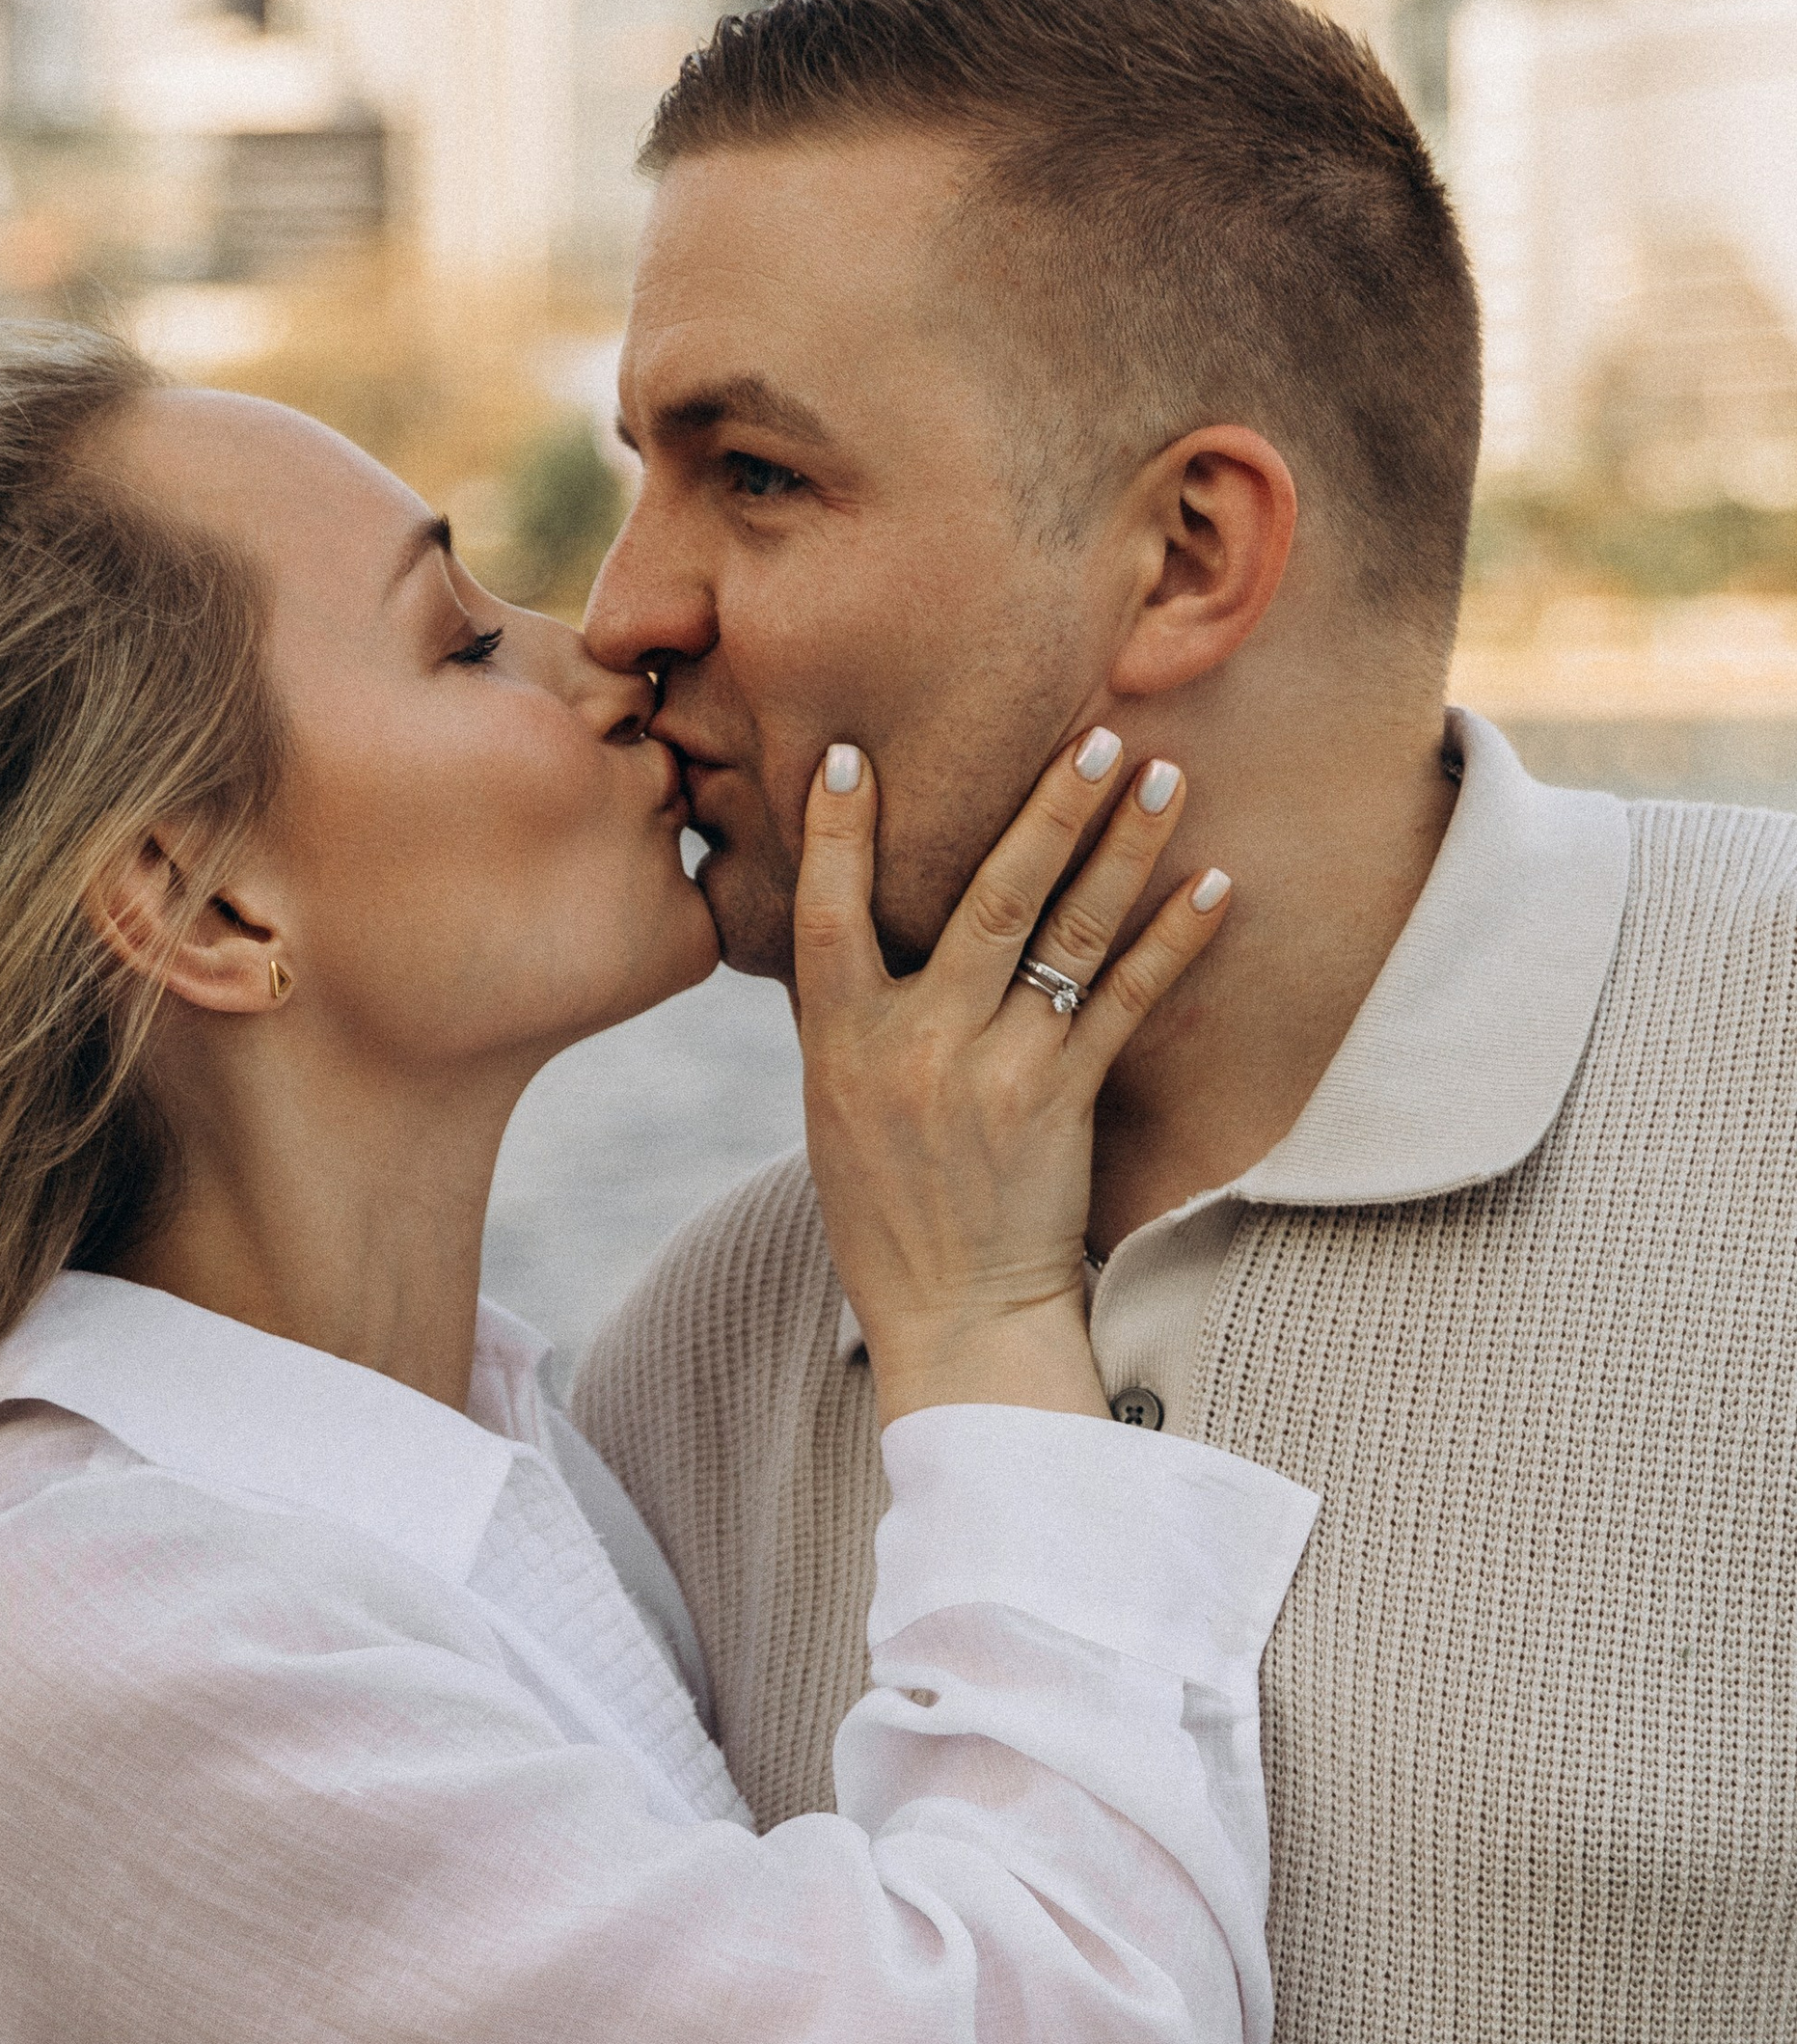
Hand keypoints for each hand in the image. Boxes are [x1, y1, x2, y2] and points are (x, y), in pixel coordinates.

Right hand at [794, 731, 1229, 1423]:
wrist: (952, 1313)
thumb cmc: (886, 1203)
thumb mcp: (831, 1102)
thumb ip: (845, 1010)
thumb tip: (841, 915)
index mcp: (841, 1042)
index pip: (829, 915)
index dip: (836, 835)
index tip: (849, 753)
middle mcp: (916, 1046)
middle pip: (986, 899)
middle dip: (1045, 808)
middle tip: (1094, 730)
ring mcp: (996, 1073)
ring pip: (1067, 937)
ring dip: (1122, 848)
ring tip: (1161, 772)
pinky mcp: (1063, 1103)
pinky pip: (1127, 1005)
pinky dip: (1174, 940)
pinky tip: (1214, 883)